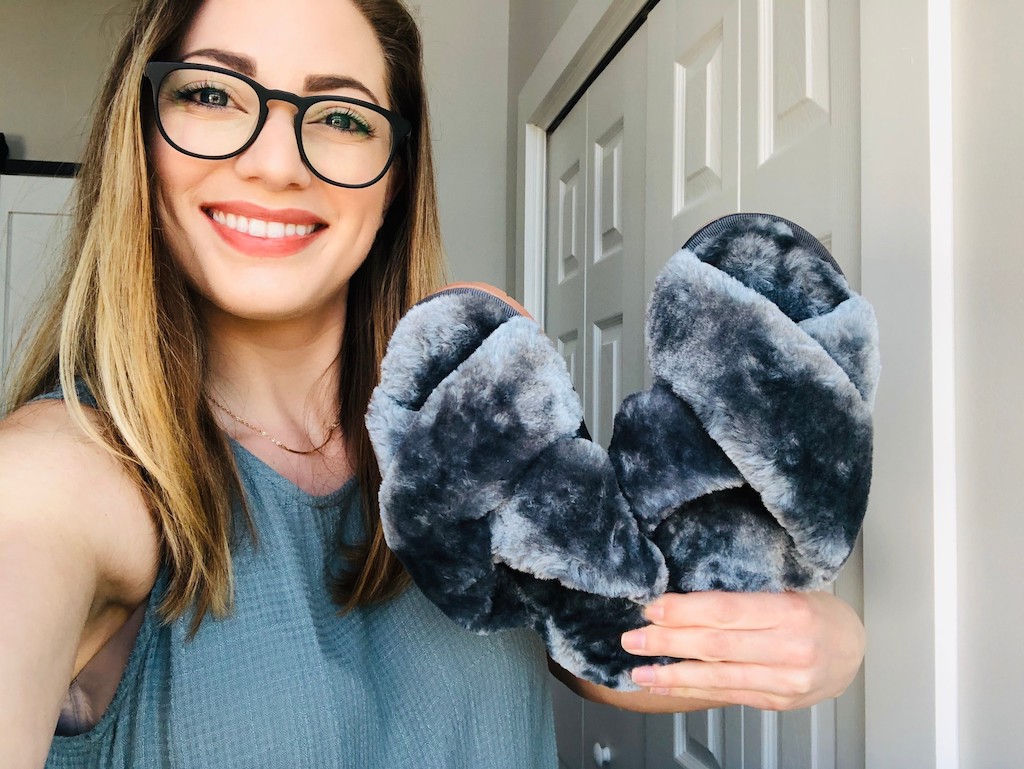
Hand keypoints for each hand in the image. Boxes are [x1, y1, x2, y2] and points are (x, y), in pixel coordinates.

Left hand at [620, 591, 864, 710]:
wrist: (853, 650)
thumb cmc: (815, 610)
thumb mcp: (788, 588)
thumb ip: (745, 596)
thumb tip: (684, 596)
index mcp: (791, 611)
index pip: (727, 610)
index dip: (685, 611)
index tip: (652, 608)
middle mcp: (789, 649)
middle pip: (716, 646)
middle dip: (668, 643)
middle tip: (632, 639)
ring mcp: (784, 681)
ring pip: (717, 677)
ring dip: (671, 675)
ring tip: (639, 671)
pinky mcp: (776, 702)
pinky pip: (726, 695)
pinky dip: (690, 690)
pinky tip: (665, 685)